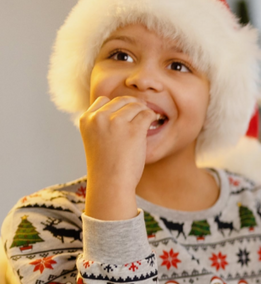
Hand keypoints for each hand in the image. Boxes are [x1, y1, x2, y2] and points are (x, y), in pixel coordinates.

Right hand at [80, 95, 157, 220]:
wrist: (110, 184)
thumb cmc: (105, 166)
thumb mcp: (95, 139)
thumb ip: (102, 124)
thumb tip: (123, 108)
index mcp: (86, 119)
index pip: (103, 100)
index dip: (116, 107)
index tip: (124, 117)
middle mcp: (99, 118)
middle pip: (121, 100)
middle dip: (132, 106)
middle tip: (140, 117)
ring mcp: (116, 122)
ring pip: (136, 106)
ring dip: (143, 113)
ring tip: (144, 124)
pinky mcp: (133, 130)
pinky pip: (147, 114)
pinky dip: (151, 118)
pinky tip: (151, 125)